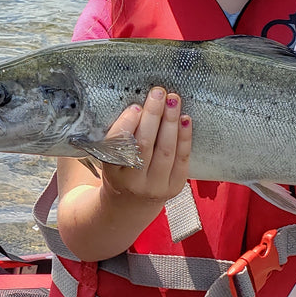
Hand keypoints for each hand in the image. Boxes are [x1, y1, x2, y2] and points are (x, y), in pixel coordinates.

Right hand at [98, 86, 192, 205]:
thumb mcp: (110, 157)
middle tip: (158, 92)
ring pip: (165, 150)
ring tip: (173, 99)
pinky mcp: (174, 187)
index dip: (127, 125)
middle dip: (153, 115)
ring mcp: (156, 187)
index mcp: (112, 172)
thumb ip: (119, 136)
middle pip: (144, 145)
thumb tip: (139, 104)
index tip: (135, 107)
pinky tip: (185, 118)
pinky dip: (185, 137)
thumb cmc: (119, 172)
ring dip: (170, 121)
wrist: (130, 204)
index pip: (119, 146)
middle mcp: (133, 182)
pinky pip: (182, 159)